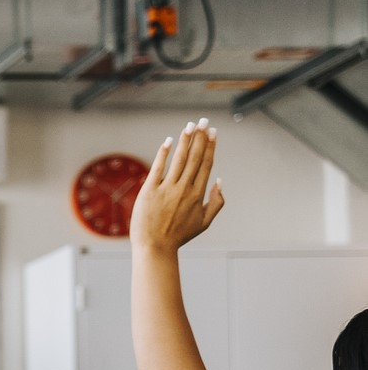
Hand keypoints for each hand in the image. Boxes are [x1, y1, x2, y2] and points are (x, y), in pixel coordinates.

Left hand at [131, 119, 224, 254]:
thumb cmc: (178, 236)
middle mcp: (184, 188)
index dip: (210, 147)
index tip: (213, 132)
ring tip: (191, 125)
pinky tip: (169, 141)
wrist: (155, 248)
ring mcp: (167, 189)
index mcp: (198, 194)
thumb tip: (220, 181)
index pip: (205, 164)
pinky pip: (158, 168)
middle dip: (200, 138)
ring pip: (179, 159)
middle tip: (204, 121)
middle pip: (194, 158)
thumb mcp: (204, 222)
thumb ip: (216, 202)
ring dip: (185, 140)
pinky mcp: (149, 191)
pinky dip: (163, 154)